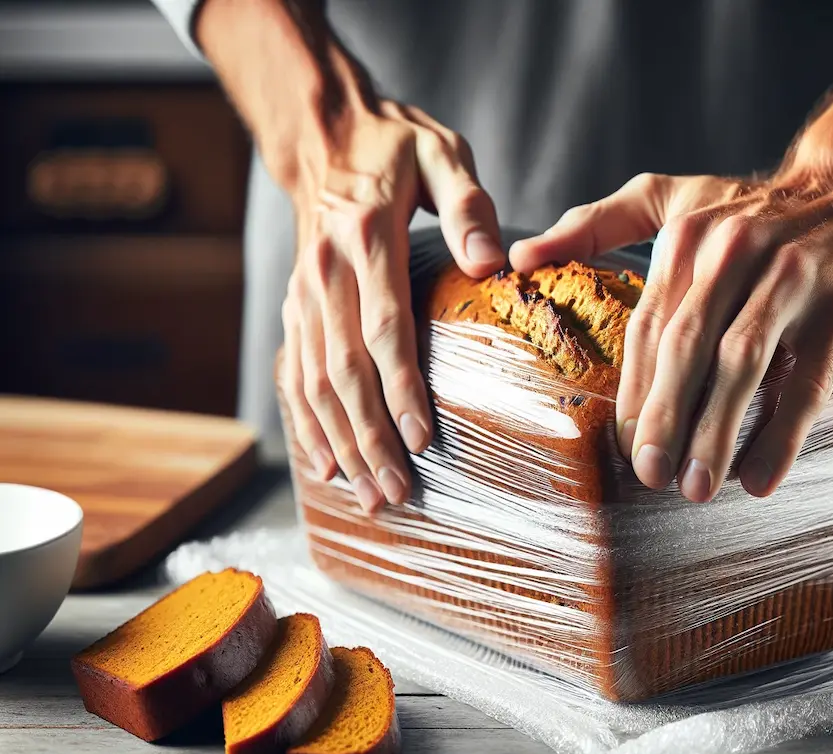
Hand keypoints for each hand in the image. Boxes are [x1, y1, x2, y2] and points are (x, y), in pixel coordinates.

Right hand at [279, 99, 505, 512]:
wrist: (326, 133)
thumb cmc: (396, 148)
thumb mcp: (442, 155)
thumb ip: (468, 206)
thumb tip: (491, 263)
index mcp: (366, 239)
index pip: (383, 329)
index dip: (401, 389)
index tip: (423, 439)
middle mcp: (325, 273)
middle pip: (343, 370)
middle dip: (370, 437)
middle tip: (399, 490)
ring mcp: (302, 292)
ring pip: (313, 381)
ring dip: (339, 442)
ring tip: (369, 494)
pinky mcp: (295, 305)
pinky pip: (294, 372)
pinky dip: (305, 422)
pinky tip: (324, 464)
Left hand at [510, 172, 832, 502]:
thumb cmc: (764, 213)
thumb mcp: (678, 200)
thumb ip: (599, 222)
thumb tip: (519, 257)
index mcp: (691, 237)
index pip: (651, 328)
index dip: (634, 392)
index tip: (621, 448)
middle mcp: (739, 253)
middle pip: (688, 348)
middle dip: (664, 418)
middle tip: (649, 477)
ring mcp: (795, 281)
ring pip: (743, 365)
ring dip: (715, 433)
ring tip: (697, 490)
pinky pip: (808, 383)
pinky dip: (782, 434)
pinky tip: (759, 478)